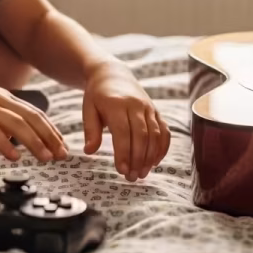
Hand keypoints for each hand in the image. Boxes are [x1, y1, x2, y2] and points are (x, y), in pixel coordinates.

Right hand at [0, 67, 67, 162]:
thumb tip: (10, 137)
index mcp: (2, 97)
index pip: (34, 113)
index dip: (51, 130)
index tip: (61, 144)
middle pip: (32, 119)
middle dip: (50, 138)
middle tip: (62, 155)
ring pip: (18, 125)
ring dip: (35, 142)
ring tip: (46, 158)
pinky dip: (5, 144)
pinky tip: (14, 156)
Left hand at [82, 62, 170, 180]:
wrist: (113, 74)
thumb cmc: (97, 95)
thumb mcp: (88, 109)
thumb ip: (90, 130)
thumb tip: (89, 151)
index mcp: (116, 104)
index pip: (122, 132)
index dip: (123, 152)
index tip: (121, 170)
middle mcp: (136, 105)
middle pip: (141, 135)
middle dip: (138, 159)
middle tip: (131, 178)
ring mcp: (149, 108)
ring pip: (155, 135)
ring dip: (150, 157)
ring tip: (141, 174)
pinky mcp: (156, 111)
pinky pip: (164, 131)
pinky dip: (162, 148)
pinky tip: (155, 163)